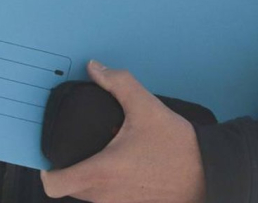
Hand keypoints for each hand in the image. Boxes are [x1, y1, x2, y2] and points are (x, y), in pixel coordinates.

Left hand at [40, 61, 206, 202]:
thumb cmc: (177, 146)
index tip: (51, 157)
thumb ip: (117, 82)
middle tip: (81, 147)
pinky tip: (123, 168)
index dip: (47, 171)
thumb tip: (94, 68)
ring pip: (91, 196)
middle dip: (72, 168)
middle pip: (71, 189)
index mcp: (101, 172)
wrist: (210, 173)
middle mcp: (106, 196)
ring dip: (91, 178)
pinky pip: (111, 201)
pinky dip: (110, 187)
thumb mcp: (145, 106)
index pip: (54, 185)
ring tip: (104, 154)